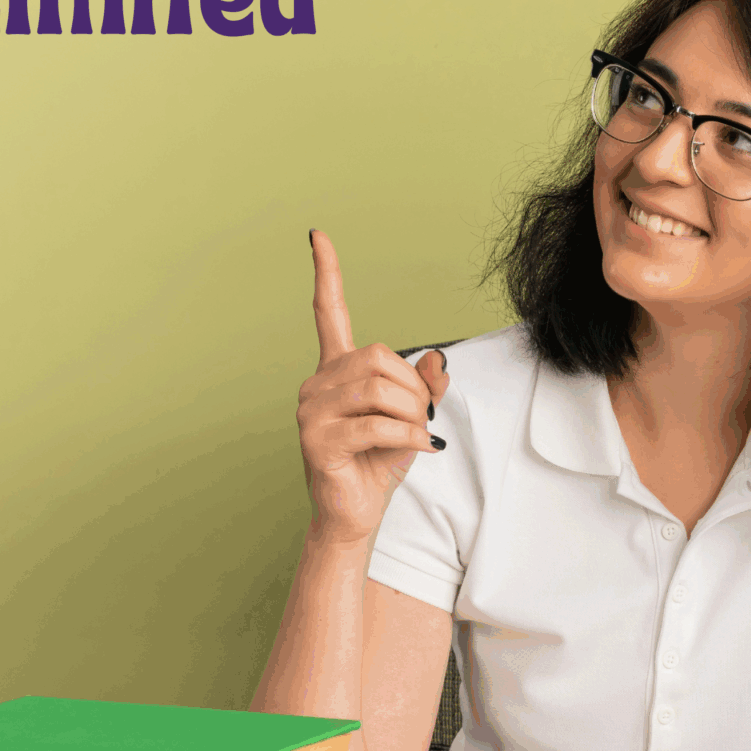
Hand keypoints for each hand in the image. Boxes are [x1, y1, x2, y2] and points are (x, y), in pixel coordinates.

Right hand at [297, 230, 450, 547]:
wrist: (354, 513)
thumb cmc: (378, 463)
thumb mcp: (412, 419)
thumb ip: (425, 386)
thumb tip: (439, 359)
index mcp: (334, 371)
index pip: (327, 312)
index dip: (325, 274)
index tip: (317, 237)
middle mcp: (316, 384)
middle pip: (378, 358)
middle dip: (413, 388)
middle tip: (424, 418)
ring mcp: (311, 412)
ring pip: (378, 390)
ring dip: (412, 414)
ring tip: (418, 435)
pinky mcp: (317, 441)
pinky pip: (375, 425)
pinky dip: (408, 436)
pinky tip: (420, 447)